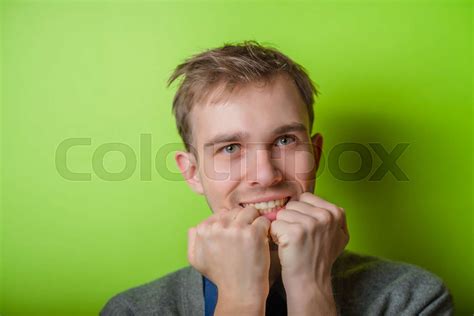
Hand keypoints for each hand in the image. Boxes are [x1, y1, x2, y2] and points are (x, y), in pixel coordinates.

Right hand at [187, 206, 270, 314]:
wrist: (239, 292)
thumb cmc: (220, 276)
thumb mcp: (196, 260)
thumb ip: (193, 240)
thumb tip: (195, 227)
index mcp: (203, 230)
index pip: (220, 213)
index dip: (230, 223)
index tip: (234, 236)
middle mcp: (218, 226)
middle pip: (235, 211)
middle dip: (242, 221)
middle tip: (245, 237)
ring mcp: (236, 229)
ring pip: (250, 211)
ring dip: (254, 222)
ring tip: (254, 237)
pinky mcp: (253, 233)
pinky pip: (263, 220)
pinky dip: (265, 229)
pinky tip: (262, 241)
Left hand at [270, 192, 349, 314]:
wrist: (311, 282)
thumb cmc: (318, 257)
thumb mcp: (336, 234)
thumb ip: (329, 214)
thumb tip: (312, 198)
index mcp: (336, 212)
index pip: (305, 197)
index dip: (300, 214)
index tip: (307, 231)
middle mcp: (326, 216)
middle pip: (293, 205)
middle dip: (291, 220)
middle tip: (299, 239)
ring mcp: (312, 223)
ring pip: (282, 214)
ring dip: (282, 228)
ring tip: (293, 243)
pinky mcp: (296, 232)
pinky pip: (275, 225)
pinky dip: (276, 236)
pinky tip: (286, 247)